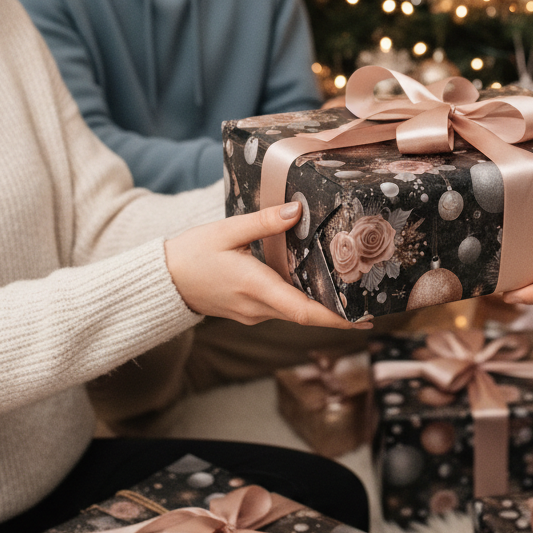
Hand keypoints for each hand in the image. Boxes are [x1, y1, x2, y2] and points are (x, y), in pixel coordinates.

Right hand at [165, 202, 368, 329]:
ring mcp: (252, 313)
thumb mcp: (226, 230)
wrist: (163, 281)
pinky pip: (281, 308)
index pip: (303, 311)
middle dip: (337, 313)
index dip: (336, 319)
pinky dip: (301, 300)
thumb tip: (296, 211)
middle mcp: (257, 307)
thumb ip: (263, 223)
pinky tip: (314, 285)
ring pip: (294, 312)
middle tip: (369, 302)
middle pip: (305, 315)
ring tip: (349, 293)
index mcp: (255, 288)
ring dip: (320, 306)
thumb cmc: (191, 254)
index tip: (364, 320)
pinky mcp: (248, 311)